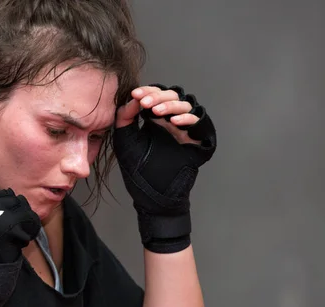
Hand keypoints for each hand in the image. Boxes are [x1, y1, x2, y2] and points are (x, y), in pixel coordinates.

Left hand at [113, 84, 216, 252]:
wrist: (153, 196)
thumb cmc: (138, 171)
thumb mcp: (125, 141)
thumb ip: (125, 118)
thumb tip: (132, 98)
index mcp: (155, 119)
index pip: (156, 95)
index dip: (148, 92)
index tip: (136, 94)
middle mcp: (172, 121)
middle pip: (172, 96)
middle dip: (158, 97)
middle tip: (145, 103)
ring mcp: (185, 130)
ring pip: (186, 104)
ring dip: (171, 105)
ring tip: (156, 112)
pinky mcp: (198, 140)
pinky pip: (200, 122)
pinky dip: (188, 119)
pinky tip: (174, 122)